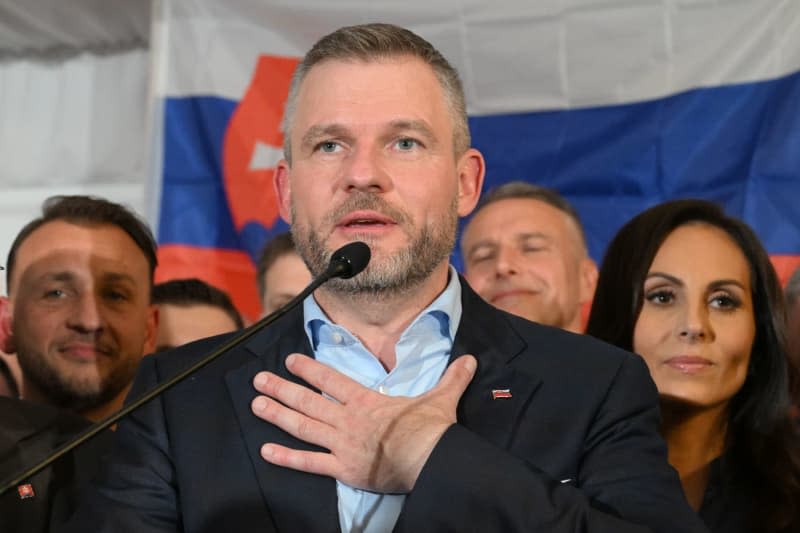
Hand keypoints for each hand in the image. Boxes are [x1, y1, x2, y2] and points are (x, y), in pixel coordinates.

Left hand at [250, 353, 476, 492]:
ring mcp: (342, 443)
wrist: (428, 457)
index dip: (310, 368)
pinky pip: (309, 463)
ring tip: (257, 404)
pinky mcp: (343, 468)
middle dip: (282, 389)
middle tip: (259, 380)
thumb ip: (451, 378)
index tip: (291, 359)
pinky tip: (266, 451)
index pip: (332, 380)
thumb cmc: (431, 429)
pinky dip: (287, 457)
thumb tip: (469, 360)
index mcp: (367, 401)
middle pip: (309, 401)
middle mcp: (348, 419)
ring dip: (278, 414)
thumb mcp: (441, 398)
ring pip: (303, 426)